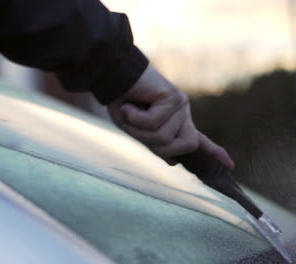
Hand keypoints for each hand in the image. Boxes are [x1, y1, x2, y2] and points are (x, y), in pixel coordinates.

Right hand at [107, 65, 233, 167]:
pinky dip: (135, 118)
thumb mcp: (137, 130)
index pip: (198, 141)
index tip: (229, 164)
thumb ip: (155, 144)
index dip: (213, 152)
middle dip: (156, 145)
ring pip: (164, 138)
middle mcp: (182, 115)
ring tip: (131, 112)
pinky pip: (154, 123)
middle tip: (137, 128)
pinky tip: (130, 105)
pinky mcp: (174, 97)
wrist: (113, 79)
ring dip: (138, 130)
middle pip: (184, 147)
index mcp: (175, 124)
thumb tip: (174, 162)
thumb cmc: (123, 103)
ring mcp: (181, 106)